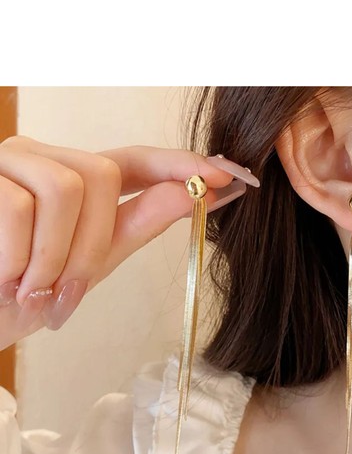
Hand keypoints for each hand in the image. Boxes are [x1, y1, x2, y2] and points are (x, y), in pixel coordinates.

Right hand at [0, 136, 257, 350]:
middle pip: (101, 174)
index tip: (228, 175)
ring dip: (55, 257)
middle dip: (91, 245)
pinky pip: (20, 208)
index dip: (179, 165)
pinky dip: (21, 258)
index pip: (134, 160)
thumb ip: (133, 228)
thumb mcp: (85, 267)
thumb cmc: (20, 294)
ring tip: (30, 288)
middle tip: (65, 292)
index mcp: (73, 182)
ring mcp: (7, 161)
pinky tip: (4, 277)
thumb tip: (191, 196)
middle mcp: (41, 159)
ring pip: (66, 188)